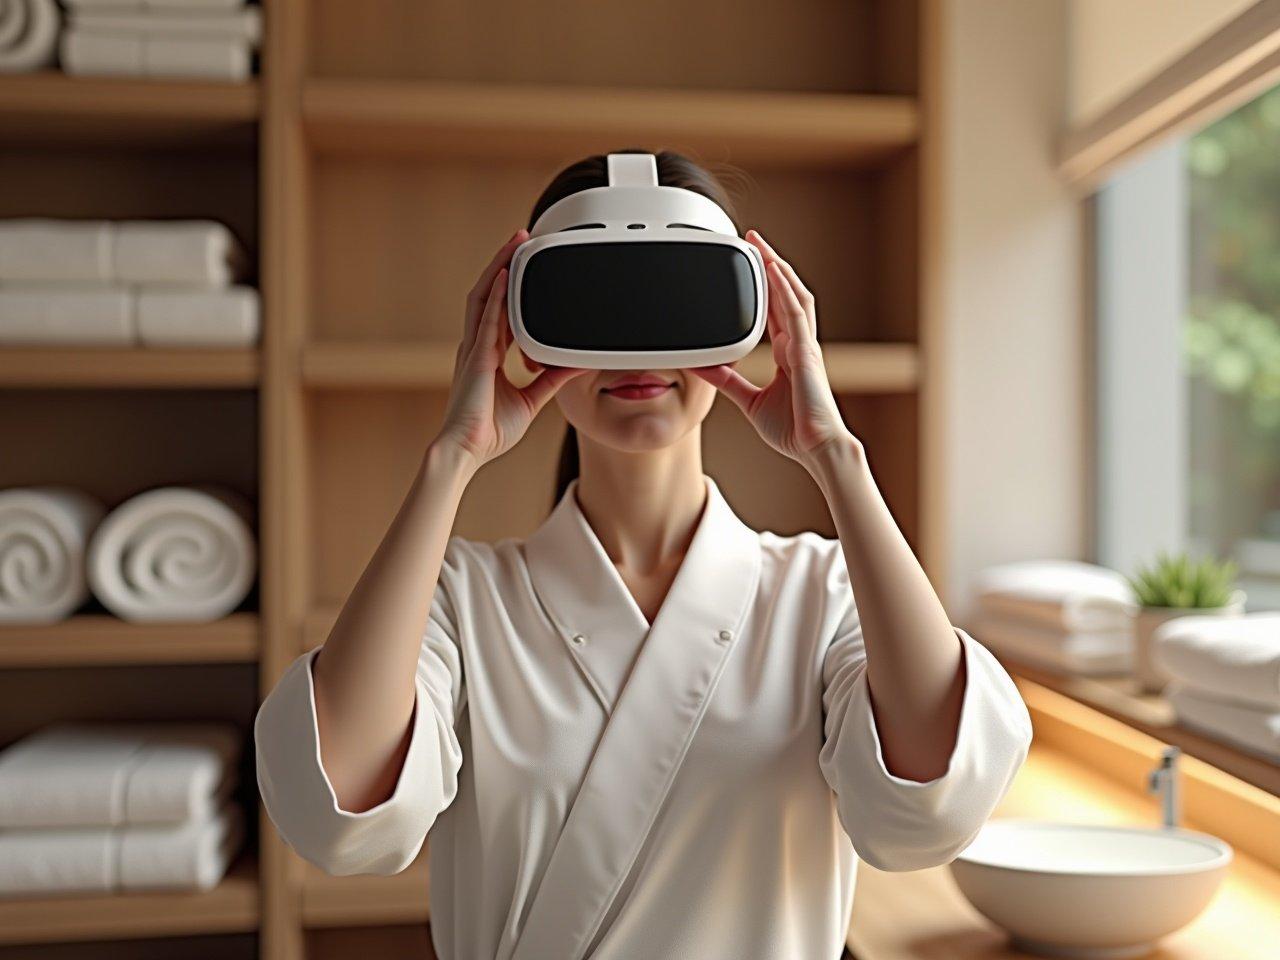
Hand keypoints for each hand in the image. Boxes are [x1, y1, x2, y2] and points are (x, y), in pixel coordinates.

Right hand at [436, 228, 588, 469]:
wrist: (467, 451)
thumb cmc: (490, 431)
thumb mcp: (531, 401)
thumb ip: (551, 380)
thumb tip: (575, 365)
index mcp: (487, 354)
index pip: (500, 309)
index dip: (512, 285)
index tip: (527, 265)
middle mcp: (477, 345)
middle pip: (490, 292)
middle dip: (504, 263)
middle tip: (522, 238)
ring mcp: (474, 349)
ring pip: (485, 296)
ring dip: (500, 267)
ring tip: (515, 243)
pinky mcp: (476, 359)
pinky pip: (487, 320)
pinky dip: (497, 296)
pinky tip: (507, 275)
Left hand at [691, 229, 857, 469]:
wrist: (816, 448)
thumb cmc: (794, 429)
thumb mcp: (749, 400)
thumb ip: (728, 381)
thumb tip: (703, 367)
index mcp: (788, 353)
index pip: (775, 310)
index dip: (764, 285)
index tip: (749, 266)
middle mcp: (798, 344)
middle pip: (785, 294)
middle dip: (770, 266)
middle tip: (751, 241)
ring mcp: (805, 345)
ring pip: (793, 295)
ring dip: (777, 268)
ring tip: (761, 246)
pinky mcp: (807, 352)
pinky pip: (796, 313)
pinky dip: (784, 289)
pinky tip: (774, 270)